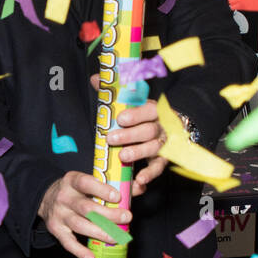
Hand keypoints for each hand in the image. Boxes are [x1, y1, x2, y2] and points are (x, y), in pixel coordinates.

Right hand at [38, 171, 131, 257]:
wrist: (46, 197)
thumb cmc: (76, 190)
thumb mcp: (89, 182)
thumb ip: (114, 184)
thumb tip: (139, 188)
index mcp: (72, 181)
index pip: (85, 183)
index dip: (101, 190)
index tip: (118, 197)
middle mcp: (63, 197)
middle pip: (86, 208)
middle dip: (108, 215)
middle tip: (127, 218)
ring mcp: (59, 214)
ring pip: (79, 225)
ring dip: (100, 233)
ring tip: (116, 238)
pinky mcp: (55, 229)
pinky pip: (68, 243)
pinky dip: (80, 252)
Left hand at [90, 74, 167, 196]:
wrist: (161, 129)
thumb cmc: (138, 116)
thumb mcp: (126, 102)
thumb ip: (112, 91)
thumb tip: (95, 78)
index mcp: (152, 111)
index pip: (149, 110)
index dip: (136, 114)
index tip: (120, 118)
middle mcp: (160, 127)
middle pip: (149, 131)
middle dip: (130, 135)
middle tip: (111, 139)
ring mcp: (163, 144)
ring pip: (154, 148)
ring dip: (138, 152)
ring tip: (122, 156)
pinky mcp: (162, 160)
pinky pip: (159, 167)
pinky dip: (150, 174)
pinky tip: (139, 180)